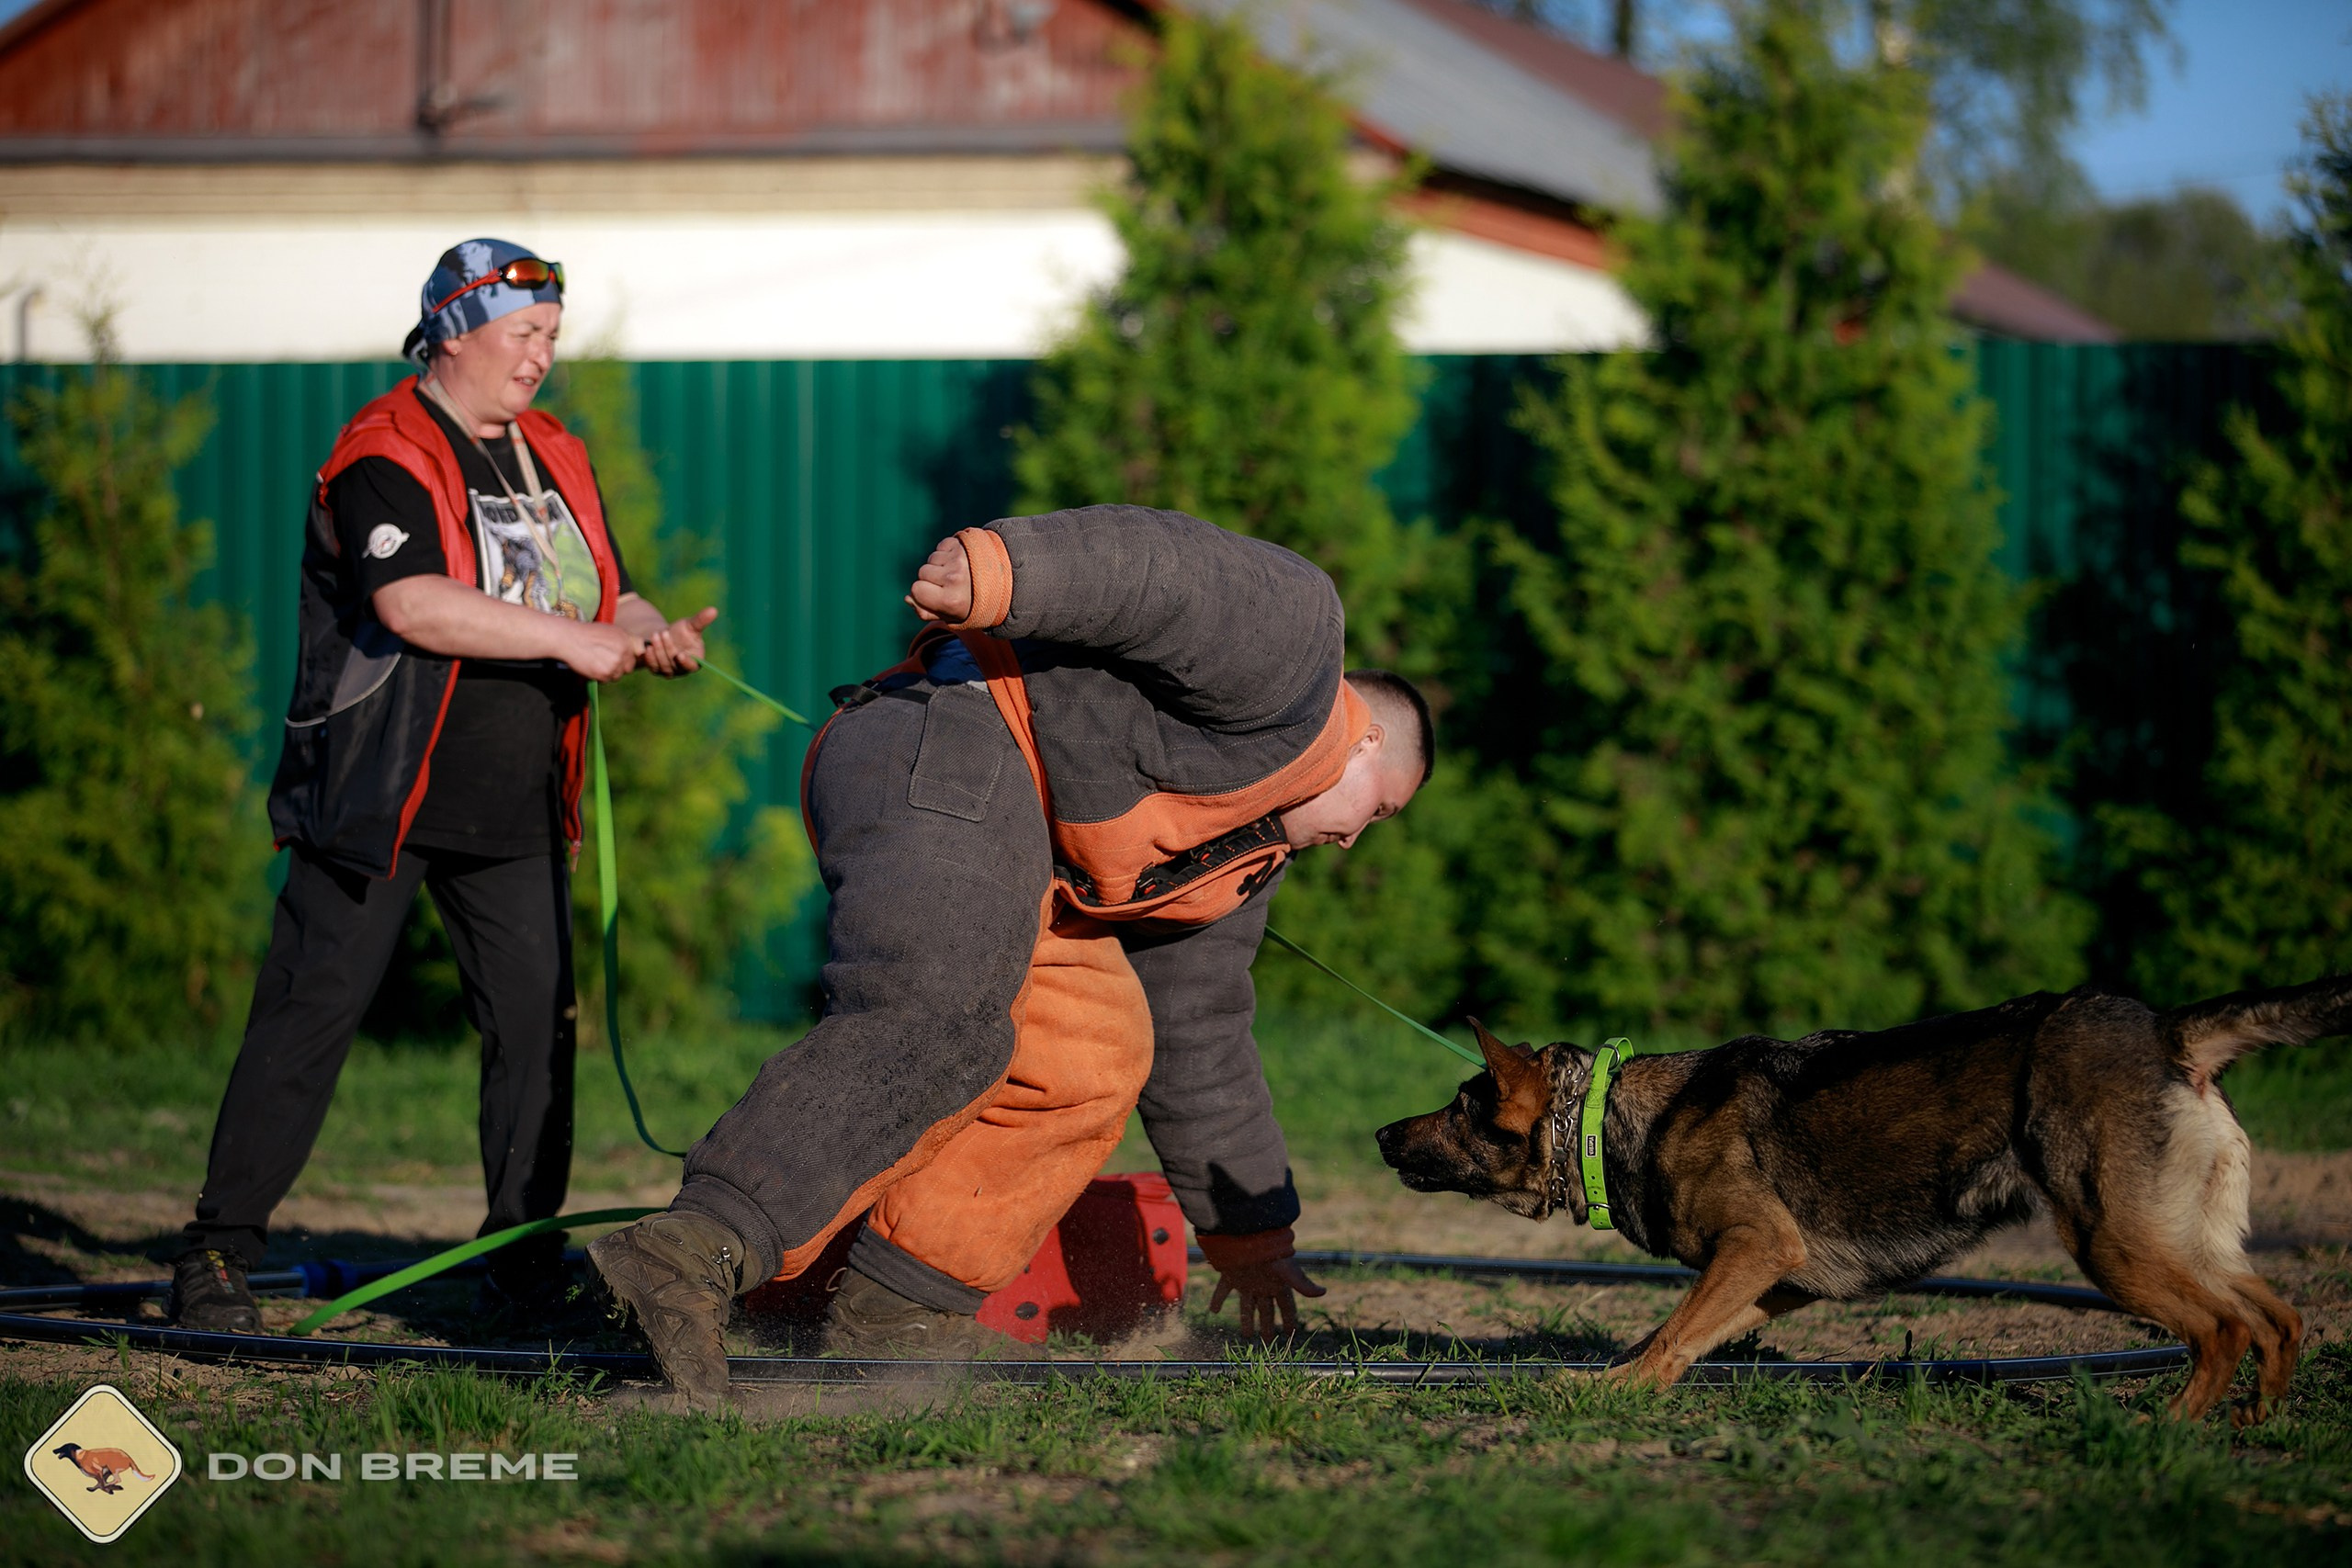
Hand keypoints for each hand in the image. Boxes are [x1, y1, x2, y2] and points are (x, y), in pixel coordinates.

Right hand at [562, 619, 644, 682]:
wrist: (570, 639)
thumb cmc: (588, 633)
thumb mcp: (611, 631)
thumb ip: (626, 641)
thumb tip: (641, 650)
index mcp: (626, 640)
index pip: (637, 655)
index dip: (627, 657)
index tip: (617, 656)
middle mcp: (623, 652)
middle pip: (629, 668)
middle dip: (619, 667)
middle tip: (605, 660)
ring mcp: (614, 664)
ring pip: (617, 676)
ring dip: (609, 672)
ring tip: (596, 662)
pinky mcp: (604, 674)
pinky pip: (607, 680)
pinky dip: (600, 676)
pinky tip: (591, 666)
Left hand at [641, 605, 717, 676]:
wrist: (666, 635)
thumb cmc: (683, 631)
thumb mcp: (691, 625)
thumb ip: (702, 620)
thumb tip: (714, 610)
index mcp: (695, 661)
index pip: (692, 666)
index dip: (686, 662)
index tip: (679, 654)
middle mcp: (682, 670)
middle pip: (674, 664)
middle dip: (668, 648)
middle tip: (663, 633)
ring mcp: (669, 671)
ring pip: (663, 665)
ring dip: (659, 650)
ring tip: (655, 635)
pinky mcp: (656, 670)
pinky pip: (652, 666)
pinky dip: (650, 657)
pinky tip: (648, 647)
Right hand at [905, 536, 972, 623]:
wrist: (1006, 581)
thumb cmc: (975, 602)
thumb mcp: (953, 616)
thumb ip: (926, 612)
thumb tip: (907, 598)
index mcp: (951, 600)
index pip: (916, 590)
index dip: (923, 593)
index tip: (937, 595)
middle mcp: (955, 578)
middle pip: (922, 572)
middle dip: (932, 578)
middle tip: (951, 584)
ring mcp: (959, 559)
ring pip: (932, 558)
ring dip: (940, 564)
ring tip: (958, 572)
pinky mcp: (964, 544)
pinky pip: (941, 546)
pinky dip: (947, 552)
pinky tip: (961, 560)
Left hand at [1207, 1252, 1325, 1341]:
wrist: (1248, 1235)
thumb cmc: (1272, 1253)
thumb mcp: (1289, 1271)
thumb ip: (1304, 1284)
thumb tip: (1324, 1292)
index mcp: (1278, 1284)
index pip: (1286, 1307)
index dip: (1288, 1320)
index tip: (1291, 1333)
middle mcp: (1263, 1284)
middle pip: (1266, 1310)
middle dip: (1267, 1325)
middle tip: (1267, 1341)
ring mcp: (1246, 1281)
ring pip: (1246, 1306)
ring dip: (1246, 1320)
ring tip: (1246, 1336)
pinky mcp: (1230, 1275)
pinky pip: (1222, 1290)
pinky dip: (1217, 1300)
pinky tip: (1213, 1311)